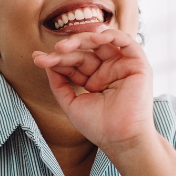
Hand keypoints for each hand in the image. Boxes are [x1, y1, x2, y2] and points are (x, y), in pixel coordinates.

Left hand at [31, 29, 156, 152]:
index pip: (73, 63)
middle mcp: (108, 71)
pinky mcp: (138, 65)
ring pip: (102, 44)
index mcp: (94, 80)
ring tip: (64, 47)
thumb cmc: (99, 126)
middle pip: (85, 53)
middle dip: (66, 50)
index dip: (56, 59)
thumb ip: (59, 83)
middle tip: (52, 52)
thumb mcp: (71, 103)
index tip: (37, 59)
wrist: (120, 140)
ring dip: (83, 40)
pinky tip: (95, 37)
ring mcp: (122, 66)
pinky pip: (126, 42)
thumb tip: (46, 62)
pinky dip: (112, 35)